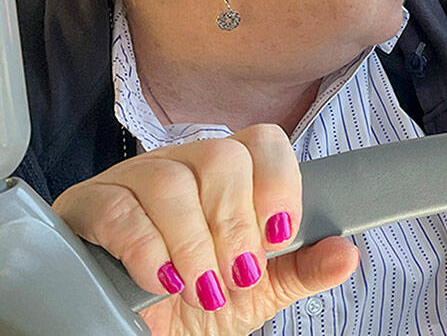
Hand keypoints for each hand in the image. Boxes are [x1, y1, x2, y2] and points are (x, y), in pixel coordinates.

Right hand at [52, 124, 358, 335]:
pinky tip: (160, 282)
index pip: (263, 141)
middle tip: (236, 274)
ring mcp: (133, 180)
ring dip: (193, 243)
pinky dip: (148, 250)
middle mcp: (182, 165)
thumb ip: (303, 269)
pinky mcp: (88, 206)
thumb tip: (347, 253)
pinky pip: (120, 211)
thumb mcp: (259, 293)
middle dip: (235, 224)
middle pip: (220, 157)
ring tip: (201, 287)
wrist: (138, 333)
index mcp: (228, 175)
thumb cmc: (196, 305)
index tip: (280, 237)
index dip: (277, 184)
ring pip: (170, 181)